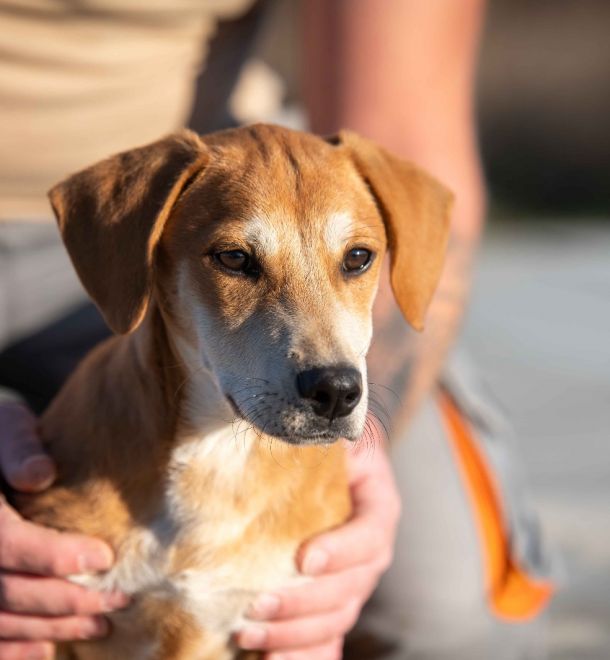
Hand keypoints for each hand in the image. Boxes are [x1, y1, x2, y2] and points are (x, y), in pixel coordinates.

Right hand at [0, 403, 127, 659]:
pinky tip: (46, 651)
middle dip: (65, 601)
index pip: (5, 543)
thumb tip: (41, 475)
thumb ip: (18, 446)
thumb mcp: (5, 425)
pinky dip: (13, 648)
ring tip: (99, 625)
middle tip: (118, 599)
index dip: (54, 556)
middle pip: (5, 590)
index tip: (105, 558)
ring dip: (49, 630)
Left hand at [236, 428, 400, 658]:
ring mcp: (354, 577)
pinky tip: (271, 659)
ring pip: (336, 618)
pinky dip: (305, 654)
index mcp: (378, 505)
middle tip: (256, 605)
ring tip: (248, 633)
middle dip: (303, 603)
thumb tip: (285, 430)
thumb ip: (324, 439)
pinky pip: (327, 635)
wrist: (333, 457)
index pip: (371, 534)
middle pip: (351, 588)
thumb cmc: (327, 442)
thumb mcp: (332, 433)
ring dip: (294, 634)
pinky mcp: (333, 596)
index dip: (342, 551)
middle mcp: (371, 548)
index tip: (304, 560)